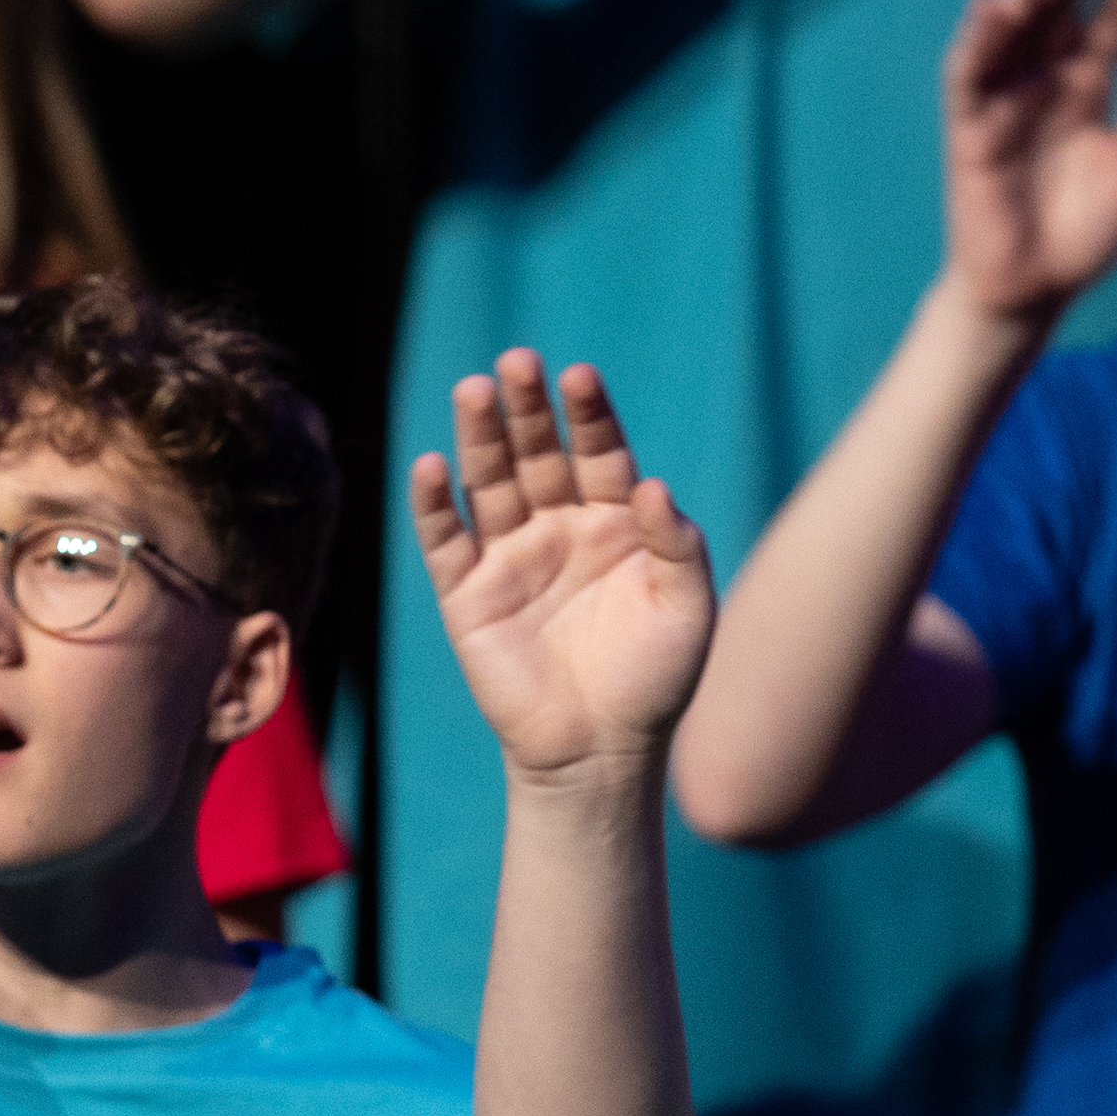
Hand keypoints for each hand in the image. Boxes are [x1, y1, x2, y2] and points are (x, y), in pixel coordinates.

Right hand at [412, 353, 715, 794]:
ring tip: (475, 390)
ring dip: (479, 437)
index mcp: (616, 521)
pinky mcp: (468, 595)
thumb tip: (652, 485)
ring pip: (489, 483)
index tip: (580, 376)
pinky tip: (429, 466)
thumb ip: (677, 545)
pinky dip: (432, 505)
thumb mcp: (687, 610)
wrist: (601, 754)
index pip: (599, 451)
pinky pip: (445, 541)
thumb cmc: (656, 682)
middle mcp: (559, 527)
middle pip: (538, 453)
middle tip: (517, 362)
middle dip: (528, 408)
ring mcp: (511, 557)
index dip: (590, 414)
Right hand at [932, 0, 1116, 325]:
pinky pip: (970, 76)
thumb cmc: (1087, 230)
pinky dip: (979, 40)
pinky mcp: (971, 128)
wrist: (1036, 290)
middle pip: (1059, 1)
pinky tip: (996, 6)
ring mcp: (1005, 98)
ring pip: (1012, 25)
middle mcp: (1045, 77)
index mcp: (1088, 82)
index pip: (1113, 11)